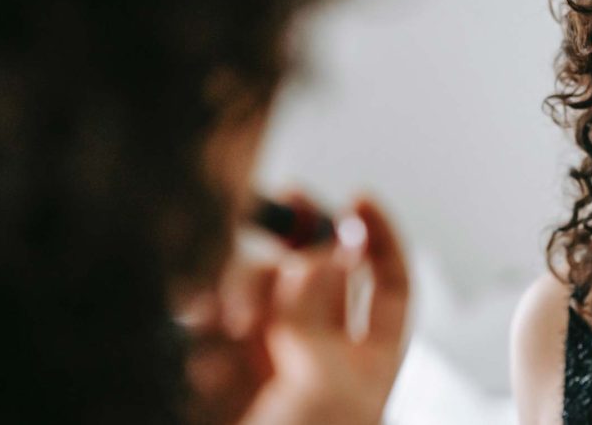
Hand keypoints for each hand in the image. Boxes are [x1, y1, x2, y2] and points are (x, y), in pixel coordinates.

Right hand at [180, 196, 408, 424]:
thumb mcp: (326, 392)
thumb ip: (319, 318)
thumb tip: (324, 253)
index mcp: (365, 364)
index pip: (389, 287)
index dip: (380, 238)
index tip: (360, 197)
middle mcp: (317, 354)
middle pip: (314, 271)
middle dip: (298, 239)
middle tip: (281, 202)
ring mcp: (264, 360)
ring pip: (258, 285)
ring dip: (243, 286)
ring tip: (232, 320)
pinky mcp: (213, 369)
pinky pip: (209, 318)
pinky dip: (204, 314)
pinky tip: (202, 332)